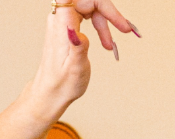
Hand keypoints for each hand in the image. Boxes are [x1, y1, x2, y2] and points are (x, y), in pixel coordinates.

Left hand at [0, 1, 138, 138]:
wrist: (50, 93)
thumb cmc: (61, 84)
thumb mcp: (74, 68)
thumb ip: (77, 47)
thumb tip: (76, 32)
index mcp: (61, 23)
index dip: (102, 4)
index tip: (117, 21)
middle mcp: (60, 18)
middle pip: (90, 1)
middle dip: (109, 12)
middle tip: (124, 29)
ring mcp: (63, 21)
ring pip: (90, 7)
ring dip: (105, 22)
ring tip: (111, 44)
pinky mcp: (67, 27)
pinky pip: (87, 15)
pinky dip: (100, 26)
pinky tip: (106, 42)